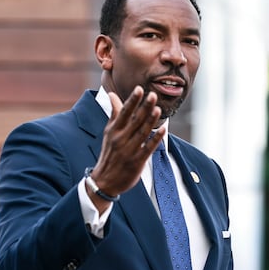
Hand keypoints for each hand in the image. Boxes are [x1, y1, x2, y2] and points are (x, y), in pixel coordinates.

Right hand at [86, 86, 164, 212]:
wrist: (105, 180)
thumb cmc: (109, 152)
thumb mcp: (109, 132)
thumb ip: (114, 112)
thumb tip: (111, 94)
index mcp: (113, 130)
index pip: (123, 112)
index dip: (132, 101)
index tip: (139, 89)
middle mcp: (120, 139)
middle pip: (134, 121)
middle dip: (144, 107)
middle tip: (153, 95)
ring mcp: (129, 150)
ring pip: (142, 133)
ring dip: (150, 121)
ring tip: (158, 109)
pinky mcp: (137, 161)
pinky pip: (148, 148)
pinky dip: (155, 139)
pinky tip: (163, 130)